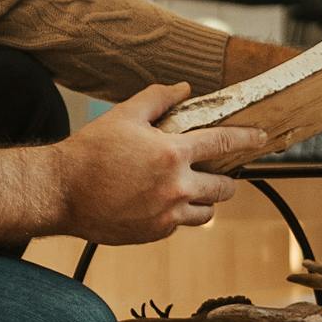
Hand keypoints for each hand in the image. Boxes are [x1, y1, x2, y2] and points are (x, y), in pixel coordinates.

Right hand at [54, 85, 264, 243]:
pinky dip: (178, 213)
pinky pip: (179, 224)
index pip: (223, 143)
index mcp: (172, 154)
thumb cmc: (91, 151)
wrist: (62, 192)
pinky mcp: (154, 233)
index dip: (246, 138)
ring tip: (191, 190)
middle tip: (221, 173)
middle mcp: (176, 187)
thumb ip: (158, 99)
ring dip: (205, 200)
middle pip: (223, 188)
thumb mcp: (124, 115)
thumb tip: (184, 89)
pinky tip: (161, 202)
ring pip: (205, 213)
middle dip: (227, 180)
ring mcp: (166, 214)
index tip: (259, 137)